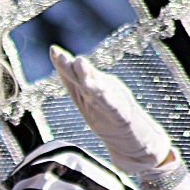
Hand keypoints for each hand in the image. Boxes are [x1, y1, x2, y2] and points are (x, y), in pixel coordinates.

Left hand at [50, 45, 170, 174]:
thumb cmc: (109, 116)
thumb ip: (75, 81)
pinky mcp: (121, 116)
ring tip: (79, 63)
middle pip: (83, 79)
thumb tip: (59, 60)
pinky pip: (112, 106)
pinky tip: (99, 89)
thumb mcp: (88, 98)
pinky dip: (106, 97)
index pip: (72, 76)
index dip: (63, 64)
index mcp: (90, 90)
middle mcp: (100, 92)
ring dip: (88, 77)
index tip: (54, 50)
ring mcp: (111, 102)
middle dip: (72, 68)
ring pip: (96, 88)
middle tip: (62, 55)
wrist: (135, 139)